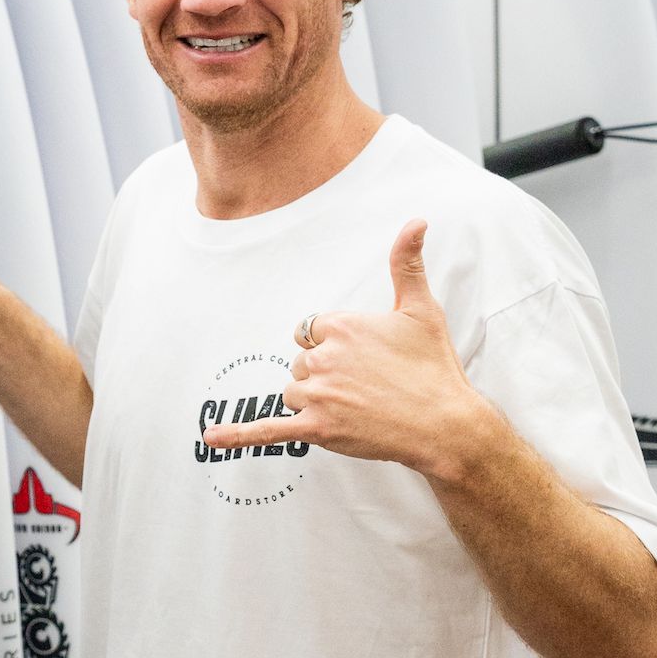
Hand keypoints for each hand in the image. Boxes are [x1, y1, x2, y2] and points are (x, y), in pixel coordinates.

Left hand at [201, 222, 489, 478]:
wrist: (445, 424)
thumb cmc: (434, 366)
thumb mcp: (421, 309)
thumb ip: (406, 263)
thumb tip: (416, 220)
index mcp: (340, 325)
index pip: (310, 332)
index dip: (334, 346)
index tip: (364, 358)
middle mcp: (322, 357)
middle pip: (300, 363)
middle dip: (325, 374)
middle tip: (367, 385)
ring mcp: (317, 394)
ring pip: (292, 392)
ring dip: (314, 400)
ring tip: (357, 406)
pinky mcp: (316, 428)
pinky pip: (268, 429)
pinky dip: (238, 434)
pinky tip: (211, 438)